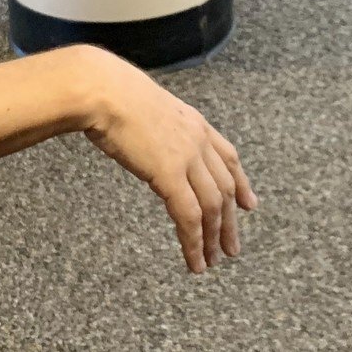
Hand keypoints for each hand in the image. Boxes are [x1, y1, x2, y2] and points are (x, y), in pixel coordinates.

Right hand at [72, 47, 256, 271]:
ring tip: (212, 261)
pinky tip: (194, 260)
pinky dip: (194, 242)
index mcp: (194, 123)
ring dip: (214, 238)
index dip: (242, 184)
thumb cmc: (111, 94)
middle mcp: (198, 140)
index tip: (249, 204)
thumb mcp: (147, 107)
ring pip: (213, 206)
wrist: (102, 90)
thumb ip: (158, 127)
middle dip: (230, 221)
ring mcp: (187, 157)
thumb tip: (149, 139)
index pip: (229, 157)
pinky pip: (190, 216)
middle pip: (225, 188)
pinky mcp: (170, 175)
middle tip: (232, 248)